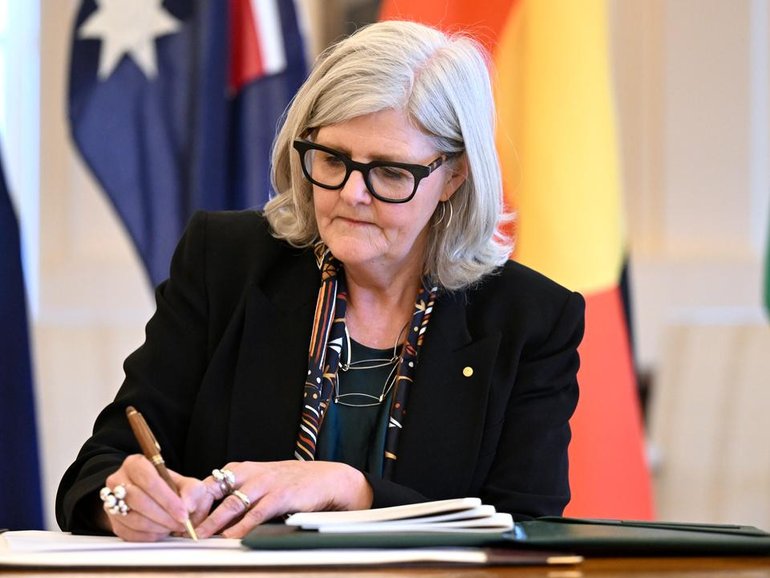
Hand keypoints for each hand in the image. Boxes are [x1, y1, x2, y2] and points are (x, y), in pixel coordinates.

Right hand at [100, 454, 204, 541]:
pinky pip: (128, 533)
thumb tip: (186, 506)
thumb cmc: (175, 490)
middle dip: (164, 516)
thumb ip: (192, 492)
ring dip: (157, 527)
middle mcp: (118, 480)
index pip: (149, 481)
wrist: (161, 501)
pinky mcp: (113, 521)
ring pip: (133, 519)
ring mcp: (111, 502)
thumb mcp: (189, 484)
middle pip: (139, 500)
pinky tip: (161, 532)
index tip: (183, 513)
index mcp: (136, 464)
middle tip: (181, 524)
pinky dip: (148, 536)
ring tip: (172, 527)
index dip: (167, 500)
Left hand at [193, 460, 373, 538]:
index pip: (207, 484)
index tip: (177, 518)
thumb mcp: (259, 481)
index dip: (191, 502)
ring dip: (213, 523)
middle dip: (195, 511)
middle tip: (181, 529)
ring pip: (231, 504)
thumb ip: (236, 494)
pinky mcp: (280, 496)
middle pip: (213, 491)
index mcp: (241, 469)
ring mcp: (265, 484)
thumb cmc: (289, 482)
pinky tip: (232, 537)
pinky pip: (256, 513)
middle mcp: (249, 474)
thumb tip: (208, 515)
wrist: (324, 479)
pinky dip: (242, 527)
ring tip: (200, 537)